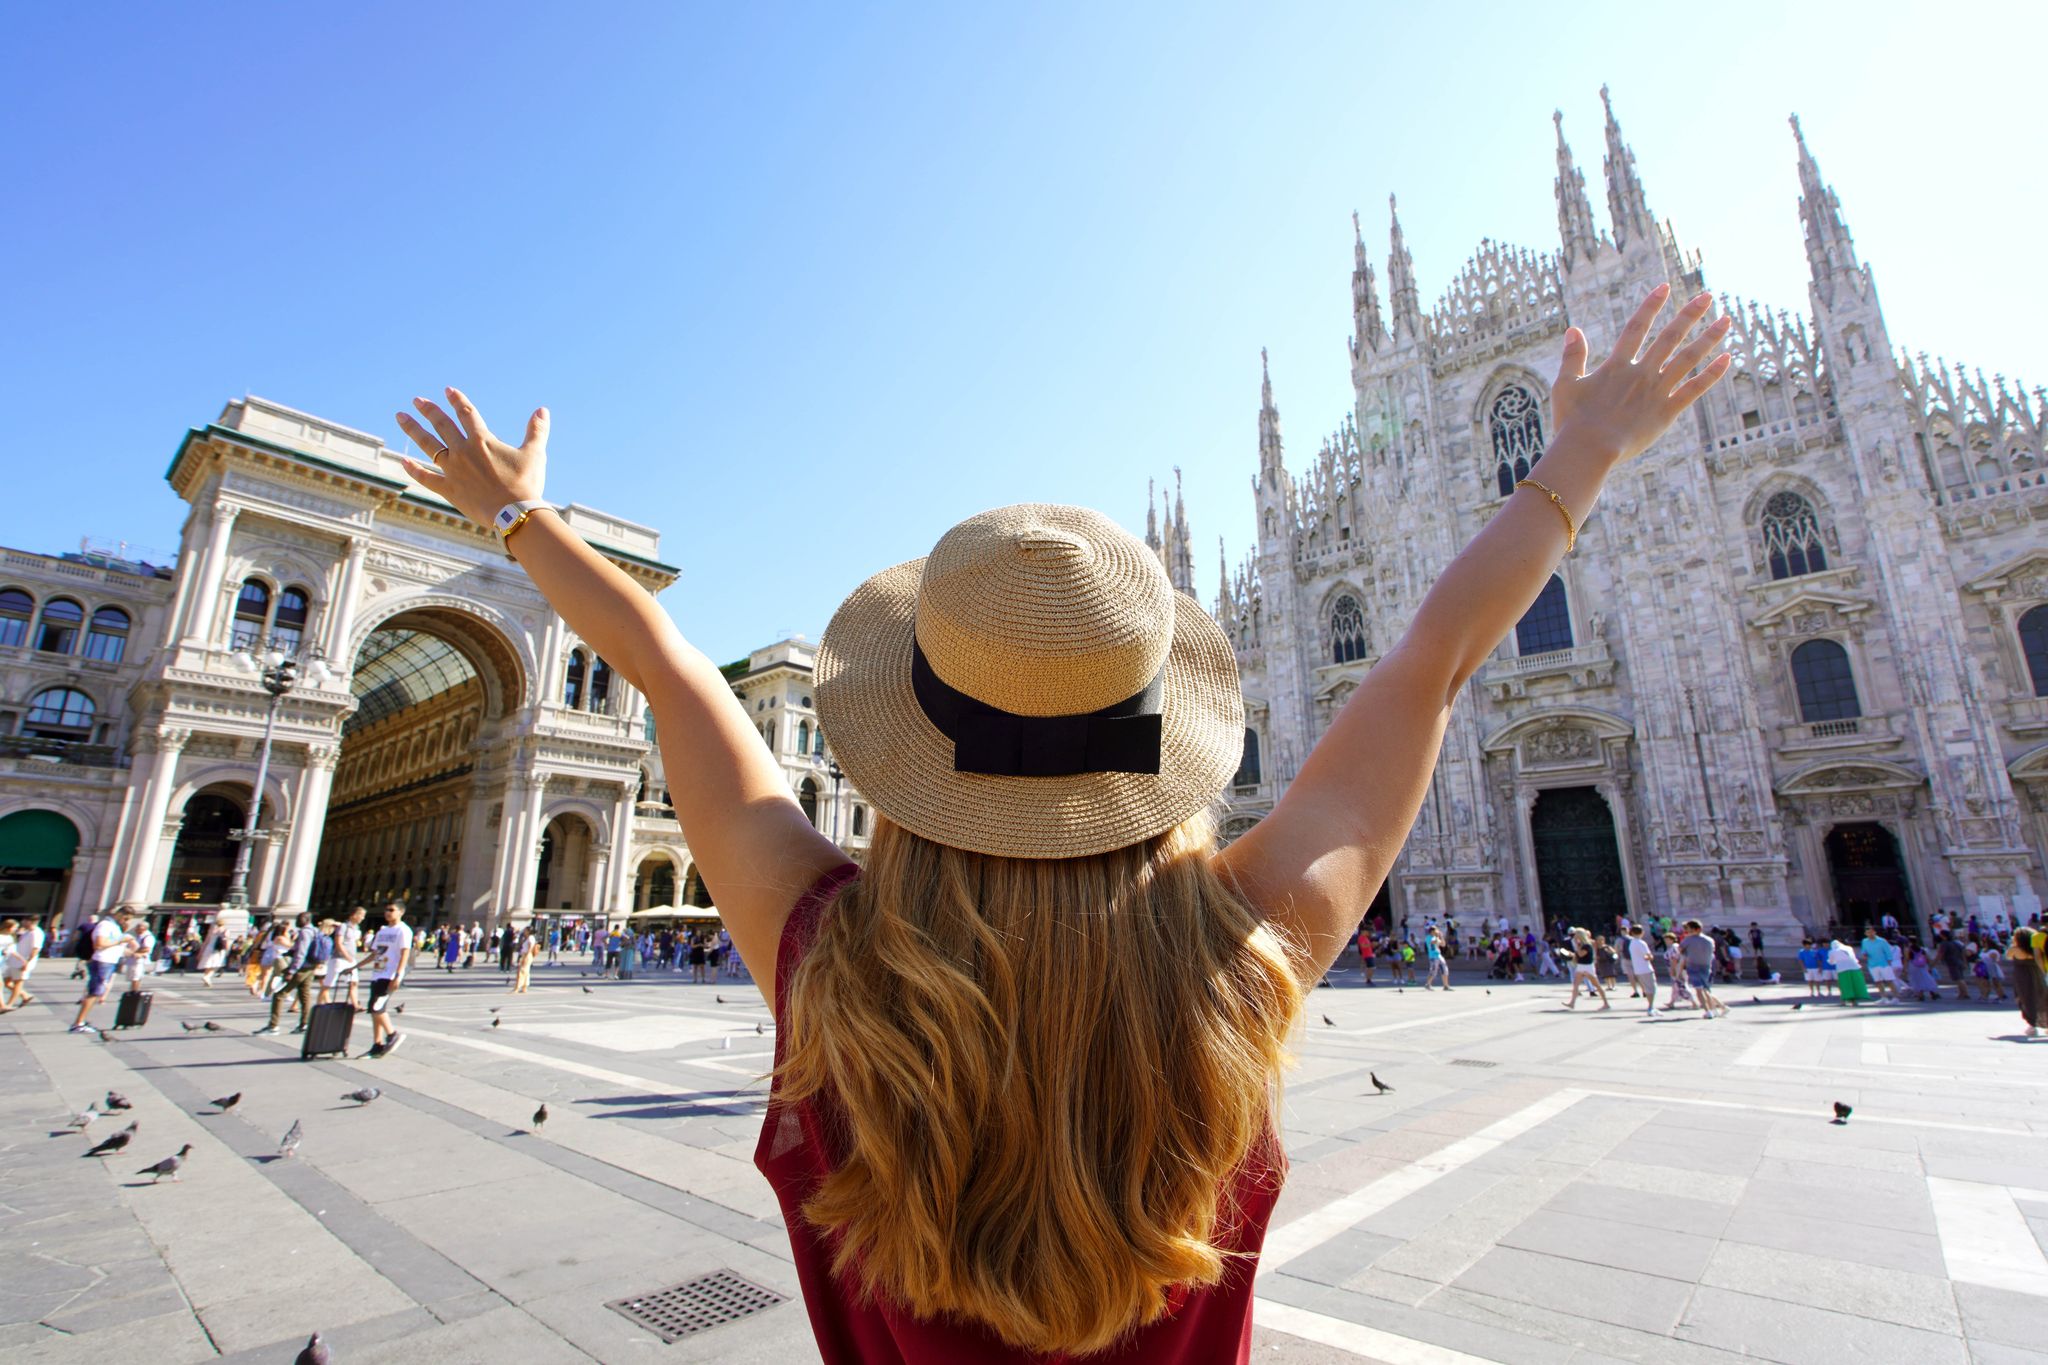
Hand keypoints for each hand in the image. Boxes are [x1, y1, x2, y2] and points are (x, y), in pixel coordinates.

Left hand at [395, 388, 550, 527]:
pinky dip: (415, 470)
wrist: (515, 514)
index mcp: (482, 440)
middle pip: (442, 425)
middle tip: (417, 400)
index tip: (448, 390)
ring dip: (414, 430)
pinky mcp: (449, 489)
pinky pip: (427, 477)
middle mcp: (463, 451)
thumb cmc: (526, 483)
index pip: (466, 413)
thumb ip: (537, 430)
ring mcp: (453, 470)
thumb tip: (542, 409)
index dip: (457, 399)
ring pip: (428, 445)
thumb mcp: (535, 454)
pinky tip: (404, 461)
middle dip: (429, 410)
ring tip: (401, 417)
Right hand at [1549, 284, 1732, 463]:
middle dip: (1690, 314)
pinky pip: (1694, 389)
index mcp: (1617, 366)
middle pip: (1670, 337)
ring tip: (1726, 321)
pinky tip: (1727, 358)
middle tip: (1707, 296)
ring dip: (1708, 338)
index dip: (1651, 305)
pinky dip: (1712, 374)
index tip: (1665, 287)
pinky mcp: (1667, 412)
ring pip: (1688, 359)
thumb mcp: (1566, 385)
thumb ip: (1572, 356)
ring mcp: (1656, 391)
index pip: (1636, 327)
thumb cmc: (1572, 421)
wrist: (1589, 449)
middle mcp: (1641, 373)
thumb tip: (1573, 329)